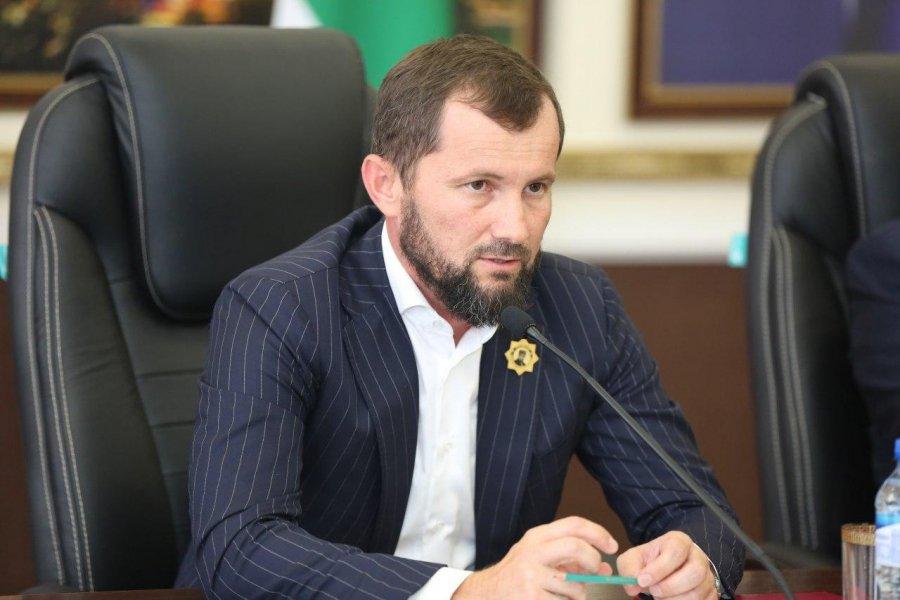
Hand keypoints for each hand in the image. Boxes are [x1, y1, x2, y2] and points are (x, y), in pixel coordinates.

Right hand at [451, 516, 617, 599]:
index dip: (598, 533)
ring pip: (574, 584)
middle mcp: (532, 551)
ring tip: (560, 595)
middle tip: (595, 571)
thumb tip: (605, 567)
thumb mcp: (539, 559)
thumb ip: (570, 559)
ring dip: (577, 594)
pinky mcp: (532, 596)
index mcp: (536, 537)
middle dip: (592, 561)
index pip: (573, 525)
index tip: (611, 546)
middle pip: (576, 546)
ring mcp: (531, 575)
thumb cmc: (517, 577)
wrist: (486, 594)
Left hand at [616, 531, 716, 599]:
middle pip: (695, 572)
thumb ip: (630, 568)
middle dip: (670, 586)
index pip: (675, 551)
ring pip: (698, 592)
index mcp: (679, 542)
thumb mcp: (634, 559)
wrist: (663, 570)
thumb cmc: (650, 562)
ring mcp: (707, 576)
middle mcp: (697, 557)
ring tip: (659, 597)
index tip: (642, 580)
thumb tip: (633, 585)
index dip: (659, 568)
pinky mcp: (710, 593)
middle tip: (653, 591)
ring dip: (675, 599)